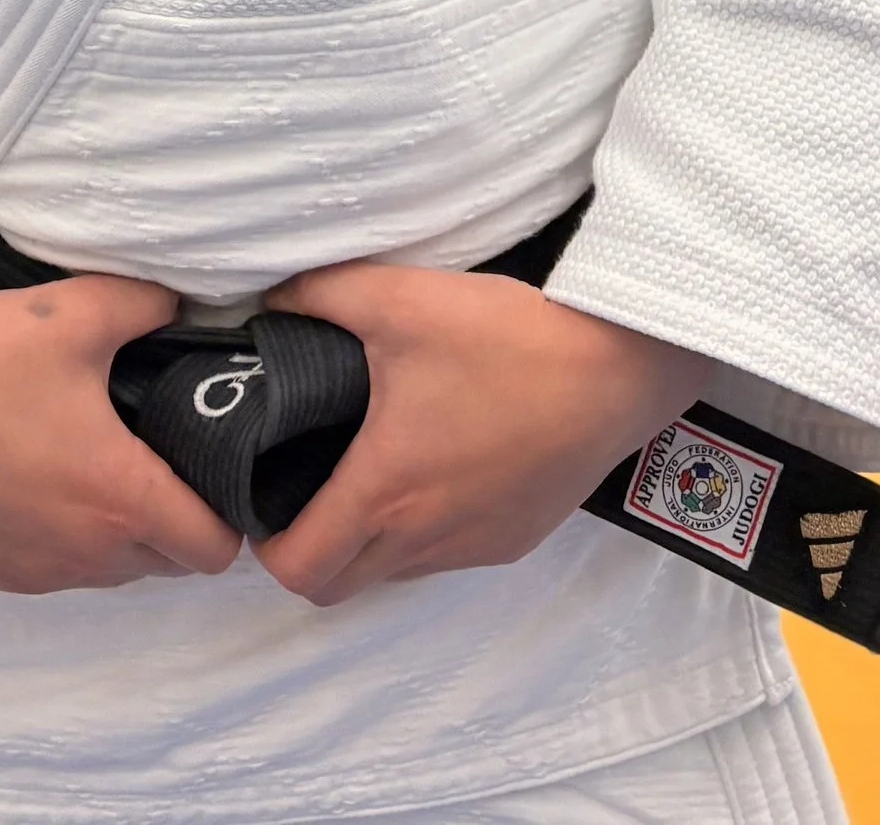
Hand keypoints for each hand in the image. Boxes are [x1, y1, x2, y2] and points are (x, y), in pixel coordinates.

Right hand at [0, 278, 241, 595]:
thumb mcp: (71, 312)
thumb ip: (145, 305)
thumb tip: (184, 305)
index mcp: (118, 497)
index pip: (213, 548)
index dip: (231, 512)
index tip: (217, 464)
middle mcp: (86, 555)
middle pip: (169, 563)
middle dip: (180, 517)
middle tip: (163, 450)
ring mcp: (39, 573)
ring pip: (115, 571)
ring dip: (124, 532)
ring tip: (103, 458)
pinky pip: (63, 571)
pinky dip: (72, 539)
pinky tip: (47, 477)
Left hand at [253, 262, 699, 606]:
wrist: (616, 367)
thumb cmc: (508, 339)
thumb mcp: (400, 298)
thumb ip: (319, 295)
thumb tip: (269, 303)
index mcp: (387, 489)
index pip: (299, 569)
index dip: (267, 543)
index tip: (264, 493)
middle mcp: (427, 537)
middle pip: (340, 584)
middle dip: (310, 549)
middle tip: (305, 482)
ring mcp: (475, 546)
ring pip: (395, 572)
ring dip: (369, 540)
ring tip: (368, 465)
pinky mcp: (514, 539)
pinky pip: (448, 555)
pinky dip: (423, 530)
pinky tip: (436, 462)